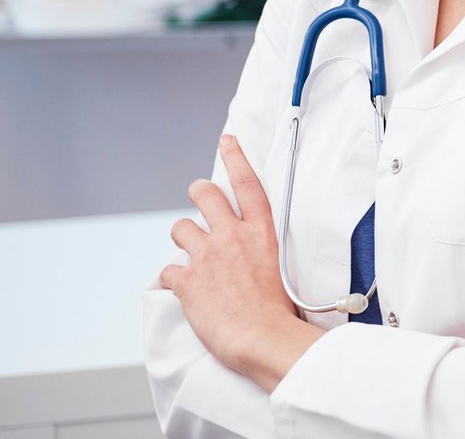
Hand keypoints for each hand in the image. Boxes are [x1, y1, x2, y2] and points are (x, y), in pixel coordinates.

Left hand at [160, 134, 320, 392]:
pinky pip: (168, 271)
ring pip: (180, 228)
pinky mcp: (186, 281)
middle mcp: (232, 237)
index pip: (246, 183)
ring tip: (193, 252)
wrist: (264, 337)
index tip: (228, 140)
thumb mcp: (281, 269)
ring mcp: (207, 257)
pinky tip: (182, 288)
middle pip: (206, 195)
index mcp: (261, 232)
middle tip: (199, 196)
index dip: (236, 157)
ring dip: (184, 238)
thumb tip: (253, 258)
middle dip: (199, 191)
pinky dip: (172, 279)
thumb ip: (262, 254)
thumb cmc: (281, 312)